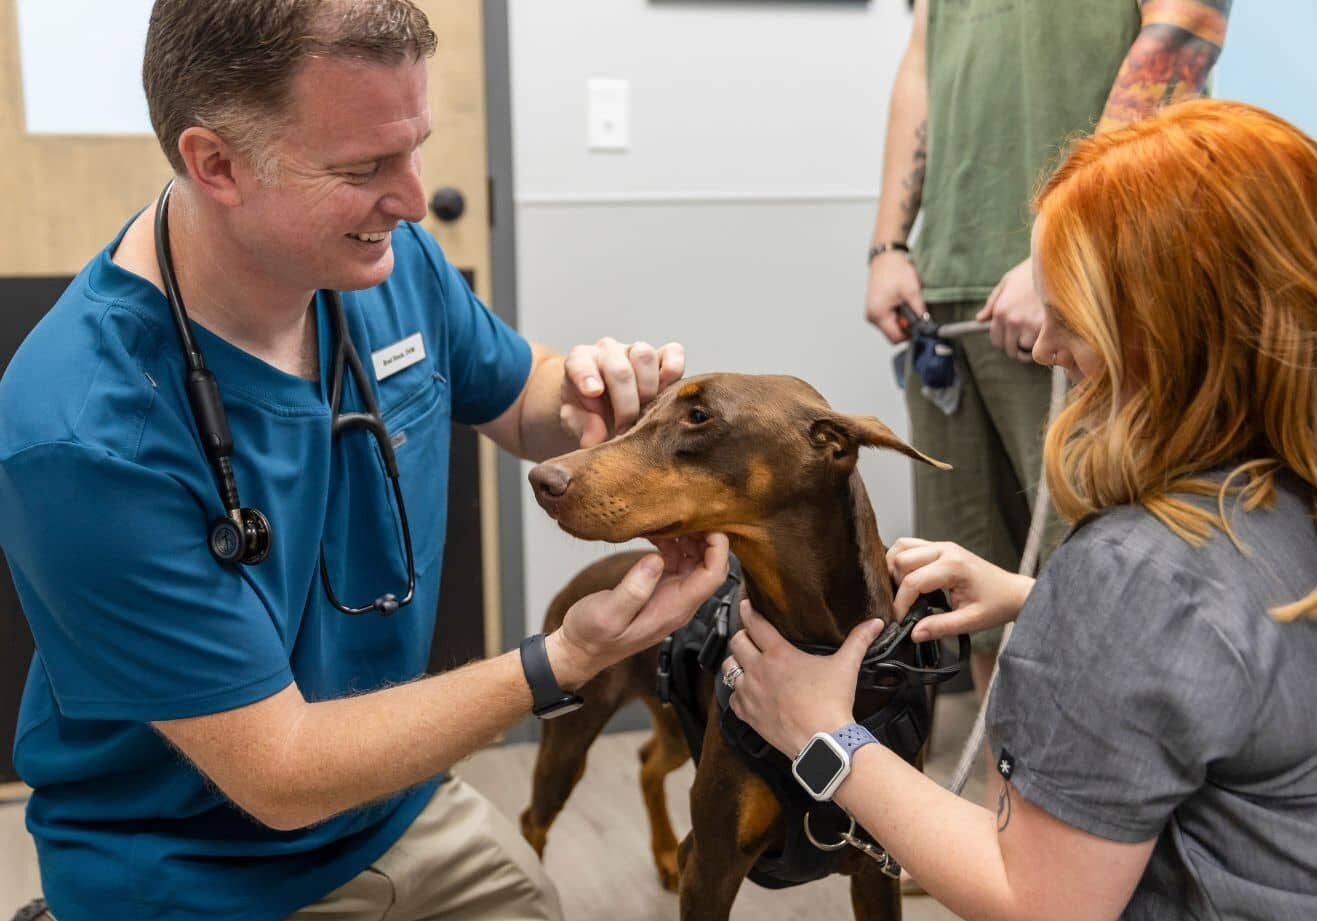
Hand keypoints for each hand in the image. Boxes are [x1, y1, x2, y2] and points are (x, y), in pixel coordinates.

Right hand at [549, 532, 728, 687]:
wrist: (579, 650)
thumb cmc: (592, 636)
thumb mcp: (608, 613)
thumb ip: (634, 589)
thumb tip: (655, 560)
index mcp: (675, 609)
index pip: (713, 575)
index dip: (717, 548)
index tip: (707, 523)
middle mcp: (679, 602)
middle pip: (708, 565)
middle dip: (704, 537)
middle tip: (687, 513)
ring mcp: (670, 595)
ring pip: (693, 561)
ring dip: (687, 538)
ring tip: (670, 518)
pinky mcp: (658, 589)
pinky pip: (674, 562)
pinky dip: (670, 544)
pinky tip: (655, 532)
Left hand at [561, 338, 684, 446]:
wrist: (608, 411)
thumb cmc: (589, 412)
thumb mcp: (576, 422)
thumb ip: (581, 426)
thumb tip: (595, 440)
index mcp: (581, 361)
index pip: (580, 361)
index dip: (586, 376)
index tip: (593, 393)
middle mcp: (608, 351)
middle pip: (619, 368)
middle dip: (625, 403)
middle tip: (624, 428)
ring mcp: (635, 351)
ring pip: (645, 356)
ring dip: (648, 389)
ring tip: (645, 413)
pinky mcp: (662, 355)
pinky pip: (673, 352)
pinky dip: (673, 369)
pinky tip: (668, 390)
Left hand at [723, 600, 886, 756]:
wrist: (822, 741)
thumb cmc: (832, 703)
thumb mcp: (846, 666)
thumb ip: (858, 640)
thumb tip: (875, 623)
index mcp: (778, 654)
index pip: (755, 623)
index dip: (748, 611)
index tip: (745, 605)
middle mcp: (758, 670)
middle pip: (737, 642)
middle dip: (742, 636)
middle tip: (749, 636)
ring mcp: (749, 693)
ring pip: (728, 668)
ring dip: (735, 663)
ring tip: (744, 662)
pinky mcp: (748, 714)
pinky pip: (732, 698)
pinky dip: (736, 693)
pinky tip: (745, 692)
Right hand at [864, 252, 925, 343]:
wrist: (886, 257)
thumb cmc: (895, 270)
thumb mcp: (912, 292)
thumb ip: (920, 312)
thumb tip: (926, 325)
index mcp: (878, 314)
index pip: (896, 338)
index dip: (909, 333)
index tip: (917, 323)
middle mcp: (871, 316)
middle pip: (893, 334)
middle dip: (905, 325)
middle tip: (911, 308)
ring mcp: (872, 313)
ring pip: (891, 327)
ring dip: (901, 319)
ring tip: (904, 302)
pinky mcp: (875, 309)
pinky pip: (888, 320)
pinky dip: (896, 314)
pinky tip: (899, 302)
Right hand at [885, 537, 1033, 641]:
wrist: (1014, 593)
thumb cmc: (997, 605)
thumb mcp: (970, 621)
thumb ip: (940, 627)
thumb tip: (913, 634)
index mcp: (953, 566)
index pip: (913, 581)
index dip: (901, 603)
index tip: (900, 620)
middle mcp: (945, 550)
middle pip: (901, 559)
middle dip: (895, 584)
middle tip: (902, 605)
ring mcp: (942, 546)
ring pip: (902, 547)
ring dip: (895, 568)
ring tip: (901, 591)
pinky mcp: (940, 548)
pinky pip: (911, 546)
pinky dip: (902, 561)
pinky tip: (906, 580)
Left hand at [976, 257, 1043, 362]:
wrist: (1057, 263)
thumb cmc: (1032, 271)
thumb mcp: (1007, 282)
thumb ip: (993, 303)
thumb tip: (980, 319)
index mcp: (1001, 311)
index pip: (997, 340)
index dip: (1005, 340)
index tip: (1013, 337)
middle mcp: (1013, 321)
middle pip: (1011, 349)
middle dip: (1018, 345)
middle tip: (1027, 337)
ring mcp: (1030, 325)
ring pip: (1027, 350)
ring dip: (1033, 345)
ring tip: (1039, 333)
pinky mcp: (1048, 328)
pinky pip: (1043, 347)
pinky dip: (1046, 345)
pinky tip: (1049, 334)